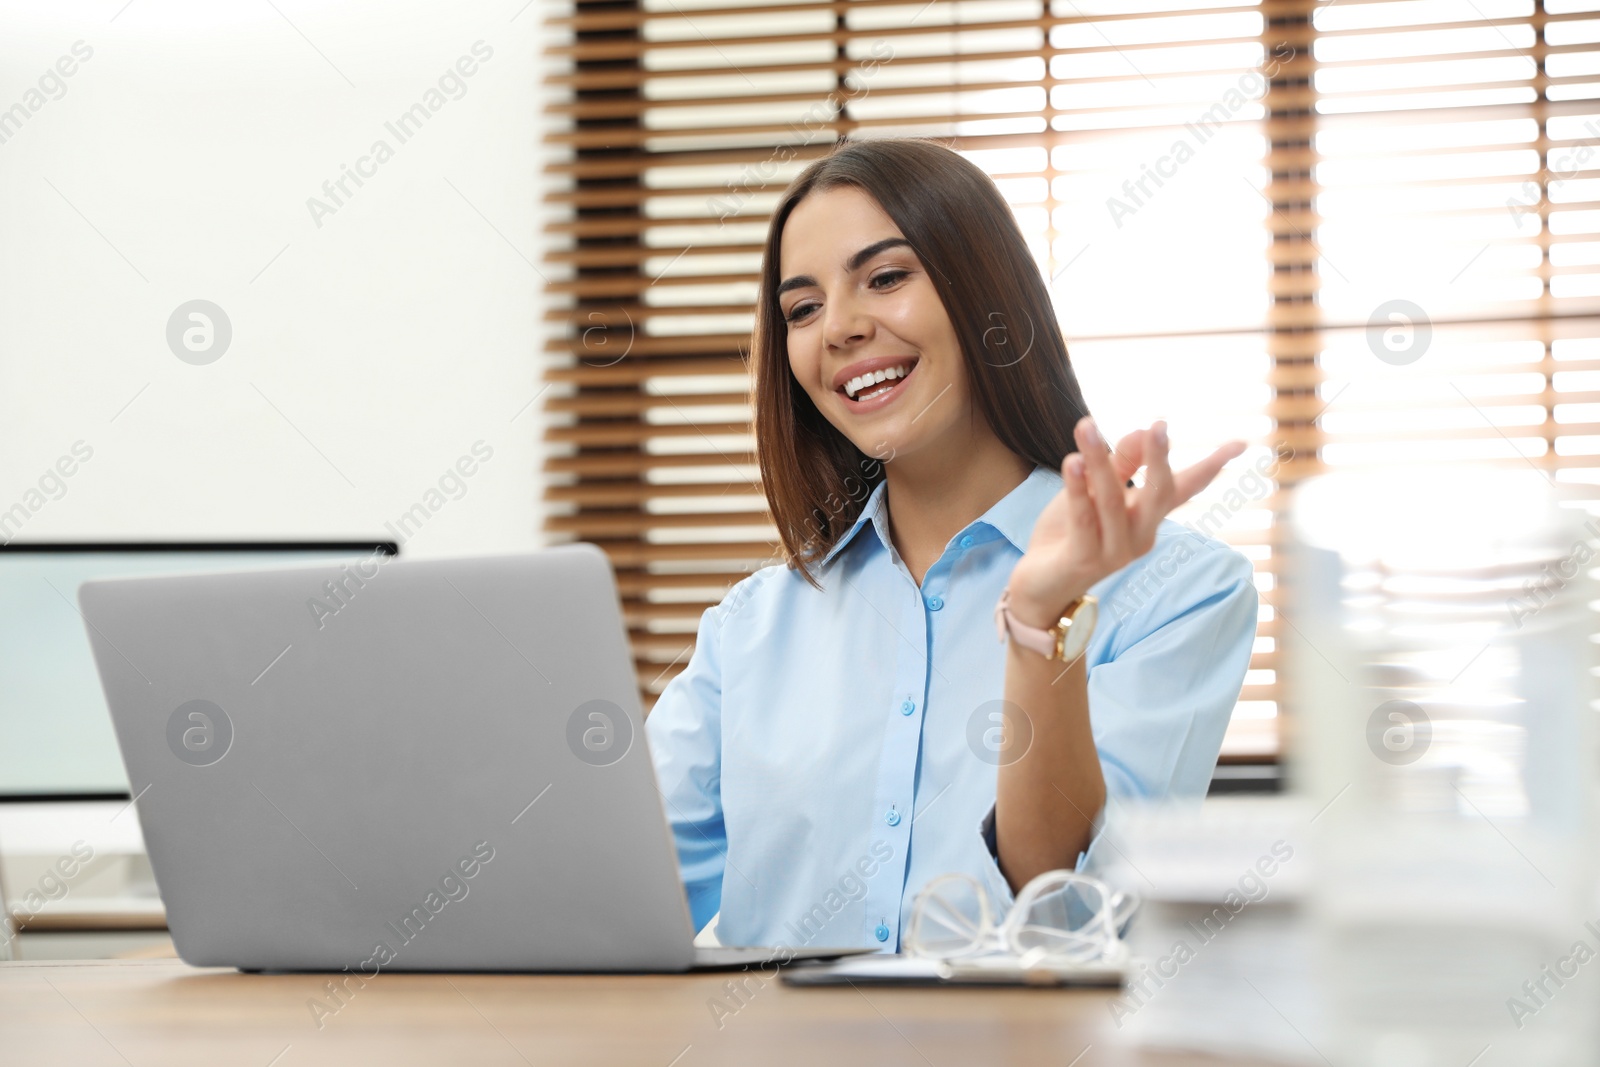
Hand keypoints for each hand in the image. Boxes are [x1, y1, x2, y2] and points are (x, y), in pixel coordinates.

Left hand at [1004, 417, 1245, 627]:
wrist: (1040, 586)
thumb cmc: (1070, 534)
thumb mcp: (1096, 492)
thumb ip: (1119, 463)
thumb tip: (1145, 430)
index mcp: (1147, 518)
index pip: (1184, 488)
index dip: (1211, 467)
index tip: (1241, 443)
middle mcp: (1139, 536)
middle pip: (1158, 495)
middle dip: (1158, 460)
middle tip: (1159, 426)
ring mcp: (1114, 552)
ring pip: (1113, 501)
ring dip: (1099, 461)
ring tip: (1087, 427)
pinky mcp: (1084, 560)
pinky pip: (1084, 520)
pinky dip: (1077, 489)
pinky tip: (1073, 461)